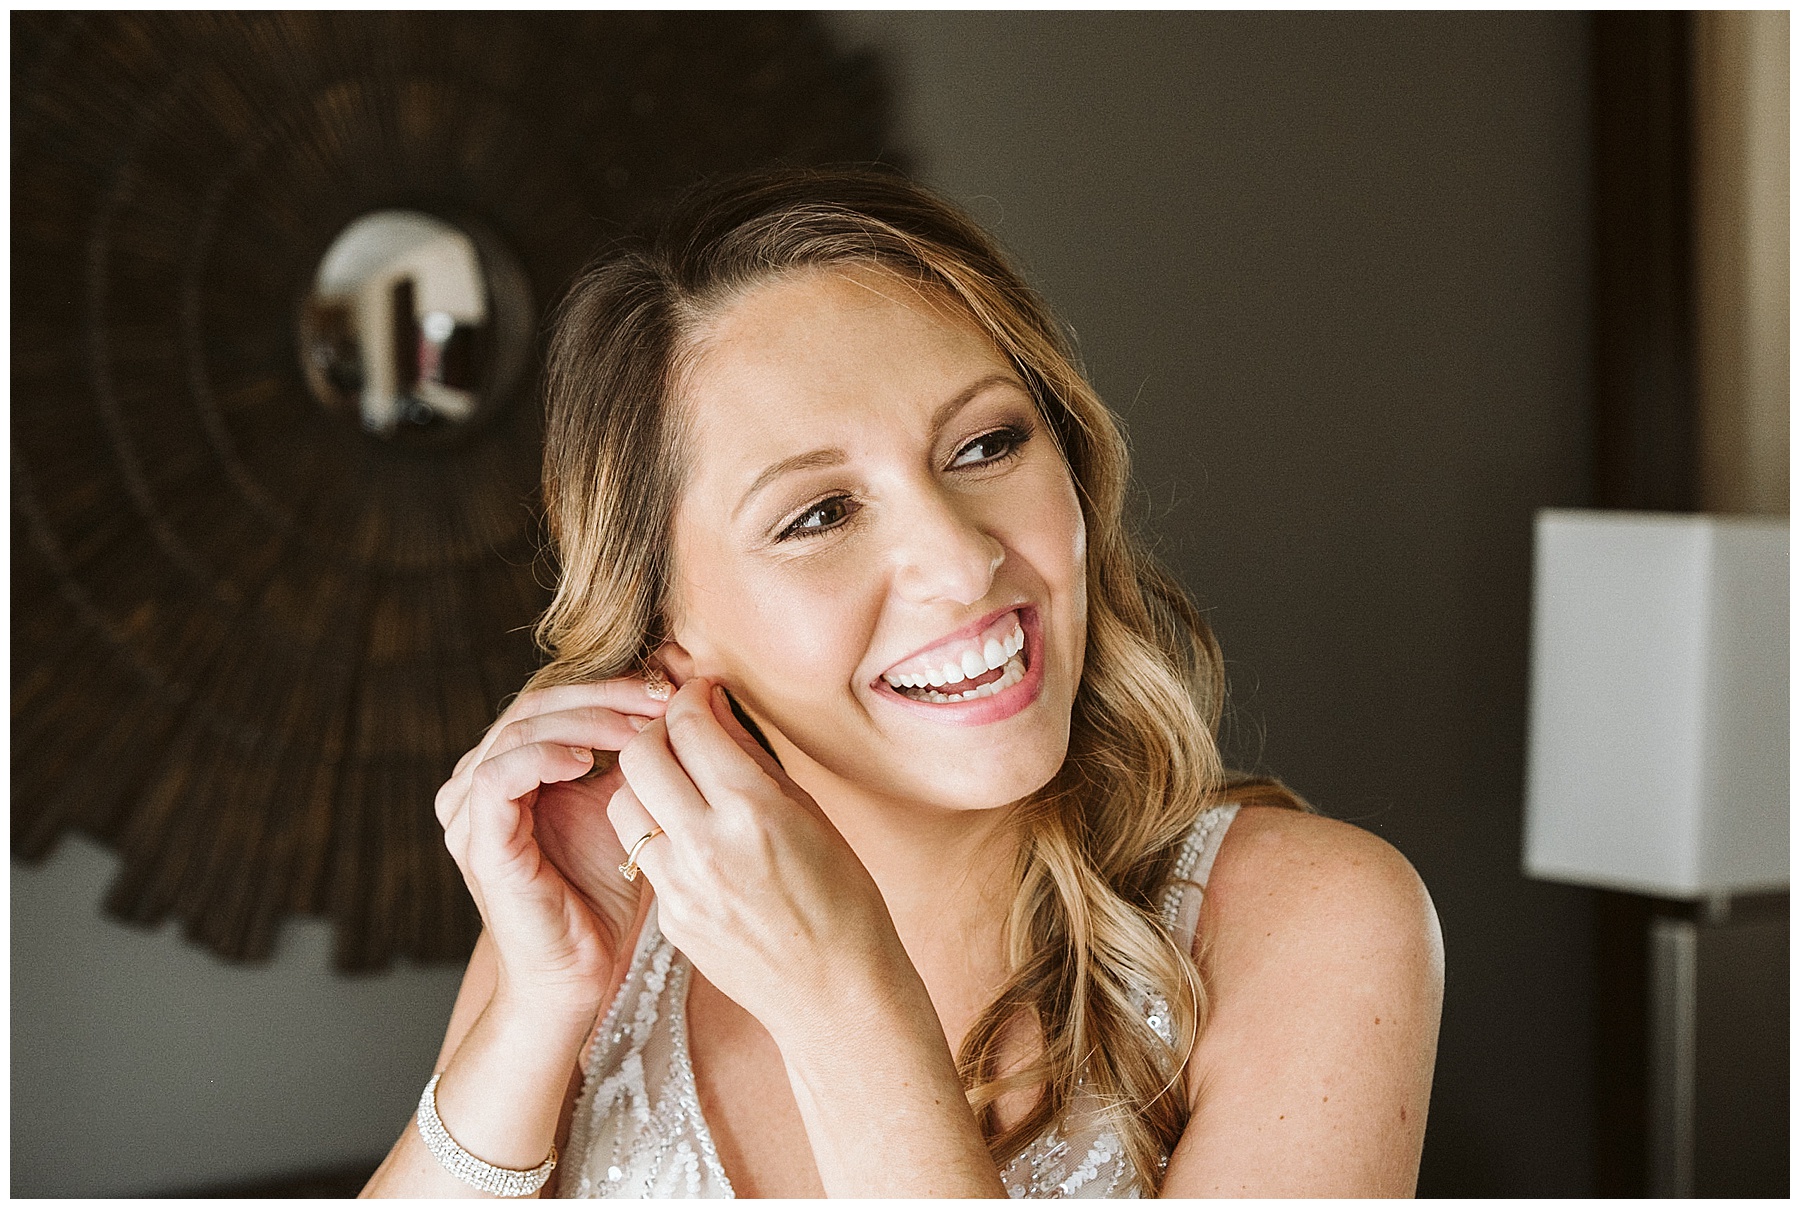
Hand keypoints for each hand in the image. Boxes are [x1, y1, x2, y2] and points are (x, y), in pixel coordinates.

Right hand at [436, 678, 669, 1019]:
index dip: (610, 688)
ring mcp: (470, 812)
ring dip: (585, 721)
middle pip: (536, 706)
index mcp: (507, 770)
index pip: (552, 701)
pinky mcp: (477, 842)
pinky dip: (543, 757)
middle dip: (605, 696)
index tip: (667, 690)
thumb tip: (670, 702)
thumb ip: (627, 757)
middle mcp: (477, 783)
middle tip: (660, 698)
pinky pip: (497, 778)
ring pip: (519, 731)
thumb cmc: (598, 897)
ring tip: (639, 729)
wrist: (576, 976)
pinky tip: (588, 761)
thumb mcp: (620, 809)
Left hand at [607, 679, 913, 1049]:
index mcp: (754, 810)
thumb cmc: (843, 897)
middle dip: (655, 731)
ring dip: (644, 784)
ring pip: (623, 804)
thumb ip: (752, 757)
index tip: (700, 693)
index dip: (691, 697)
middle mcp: (708, 845)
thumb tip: (715, 707)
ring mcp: (681, 887)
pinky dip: (659, 835)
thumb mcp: (809, 812)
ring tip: (678, 787)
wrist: (837, 993)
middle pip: (639, 756)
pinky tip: (692, 840)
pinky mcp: (669, 919)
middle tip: (680, 733)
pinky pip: (644, 855)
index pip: (690, 726)